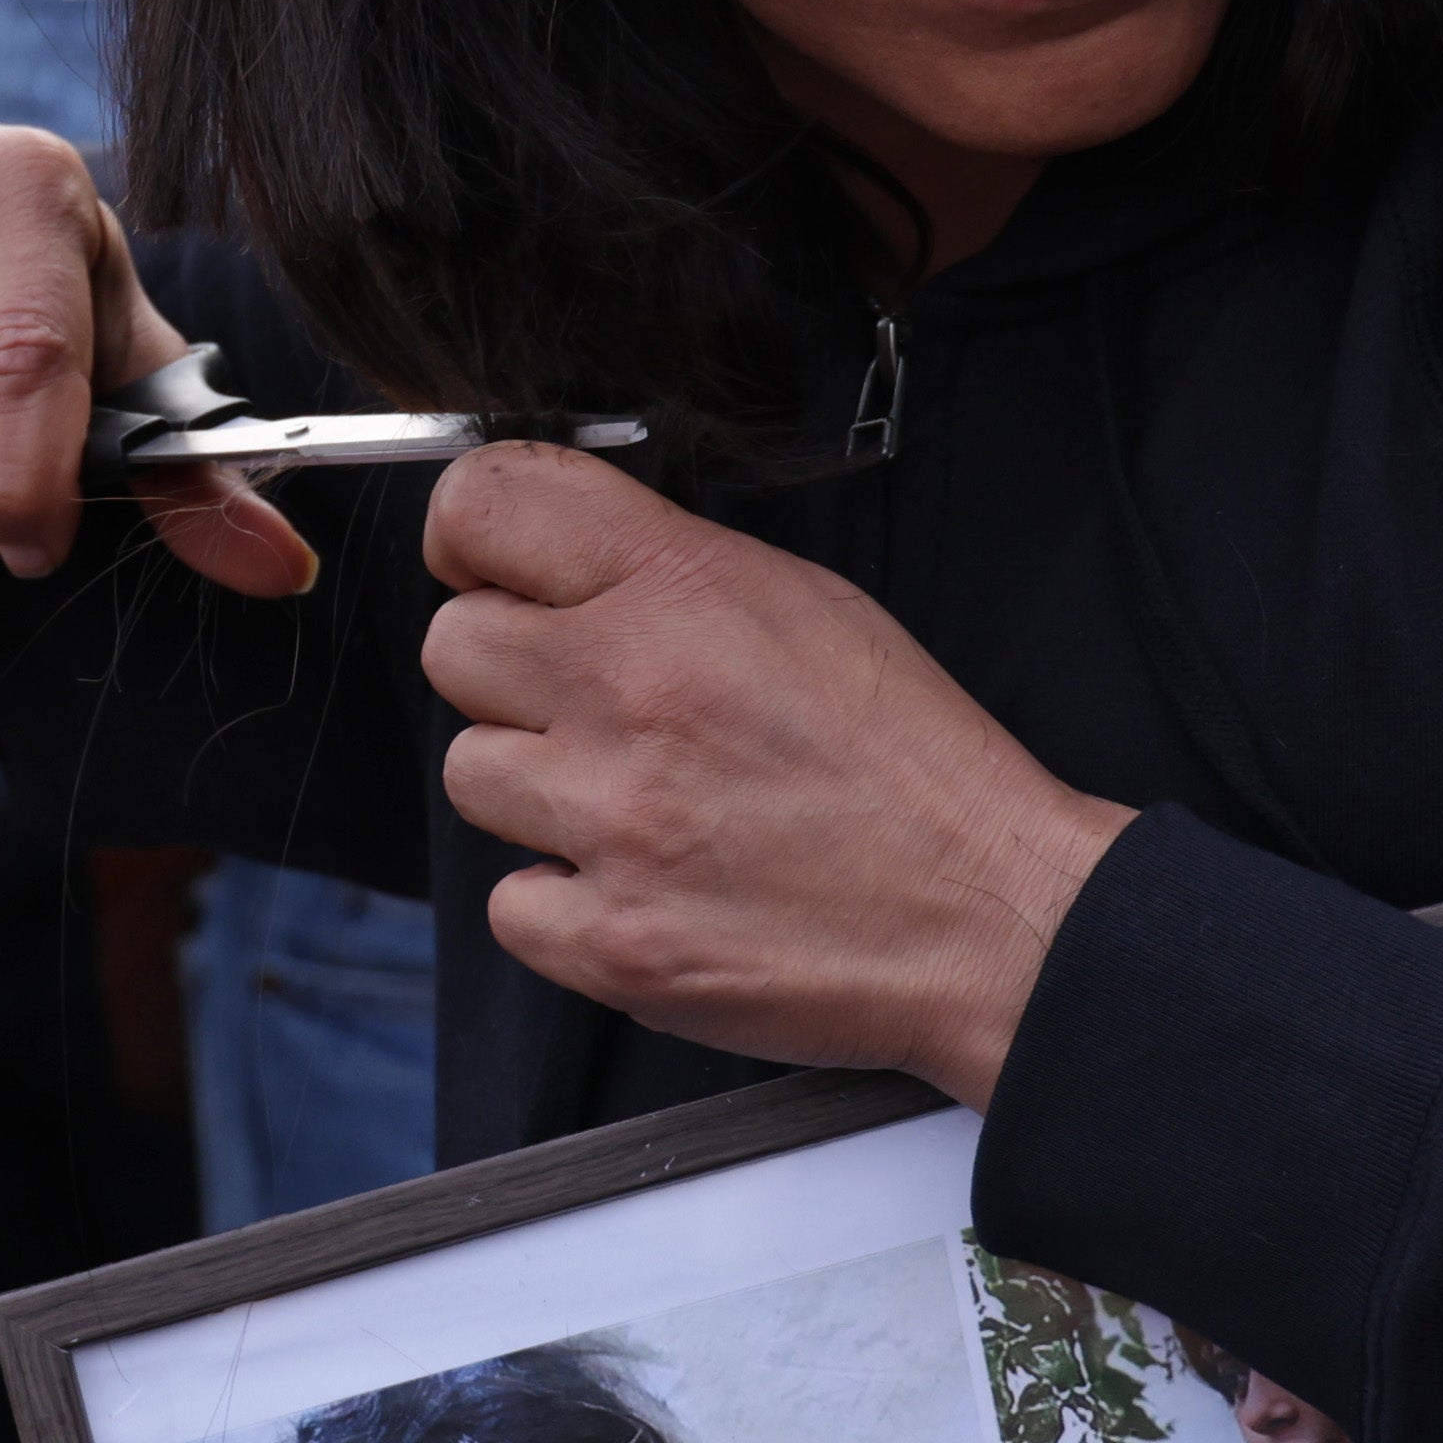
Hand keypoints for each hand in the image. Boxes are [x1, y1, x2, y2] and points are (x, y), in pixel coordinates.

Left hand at [419, 449, 1128, 1101]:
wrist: (989, 914)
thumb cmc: (912, 762)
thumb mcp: (807, 602)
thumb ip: (668, 570)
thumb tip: (557, 566)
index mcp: (681, 589)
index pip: (484, 503)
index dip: (468, 536)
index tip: (490, 569)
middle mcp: (629, 692)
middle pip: (452, 646)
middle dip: (511, 675)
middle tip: (593, 709)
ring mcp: (612, 822)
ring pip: (470, 774)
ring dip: (538, 790)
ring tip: (640, 804)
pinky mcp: (611, 939)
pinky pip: (509, 902)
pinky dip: (565, 900)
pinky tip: (646, 884)